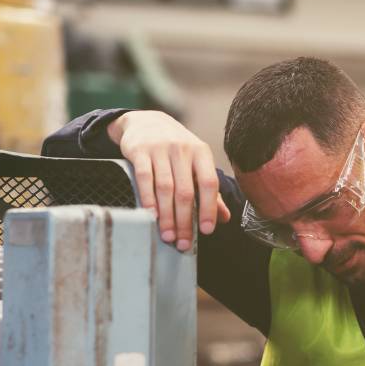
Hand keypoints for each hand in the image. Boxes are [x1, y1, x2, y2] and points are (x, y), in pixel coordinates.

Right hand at [108, 111, 230, 250]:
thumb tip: (224, 218)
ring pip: (165, 188)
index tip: (207, 230)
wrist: (146, 122)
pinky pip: (145, 178)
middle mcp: (183, 150)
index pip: (209, 183)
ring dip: (167, 216)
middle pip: (186, 191)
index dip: (209, 208)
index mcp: (201, 153)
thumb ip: (210, 191)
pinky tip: (151, 216)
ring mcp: (160, 149)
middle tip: (183, 243)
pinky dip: (148, 199)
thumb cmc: (176, 148)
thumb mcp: (196, 162)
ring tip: (167, 235)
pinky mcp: (140, 151)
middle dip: (185, 221)